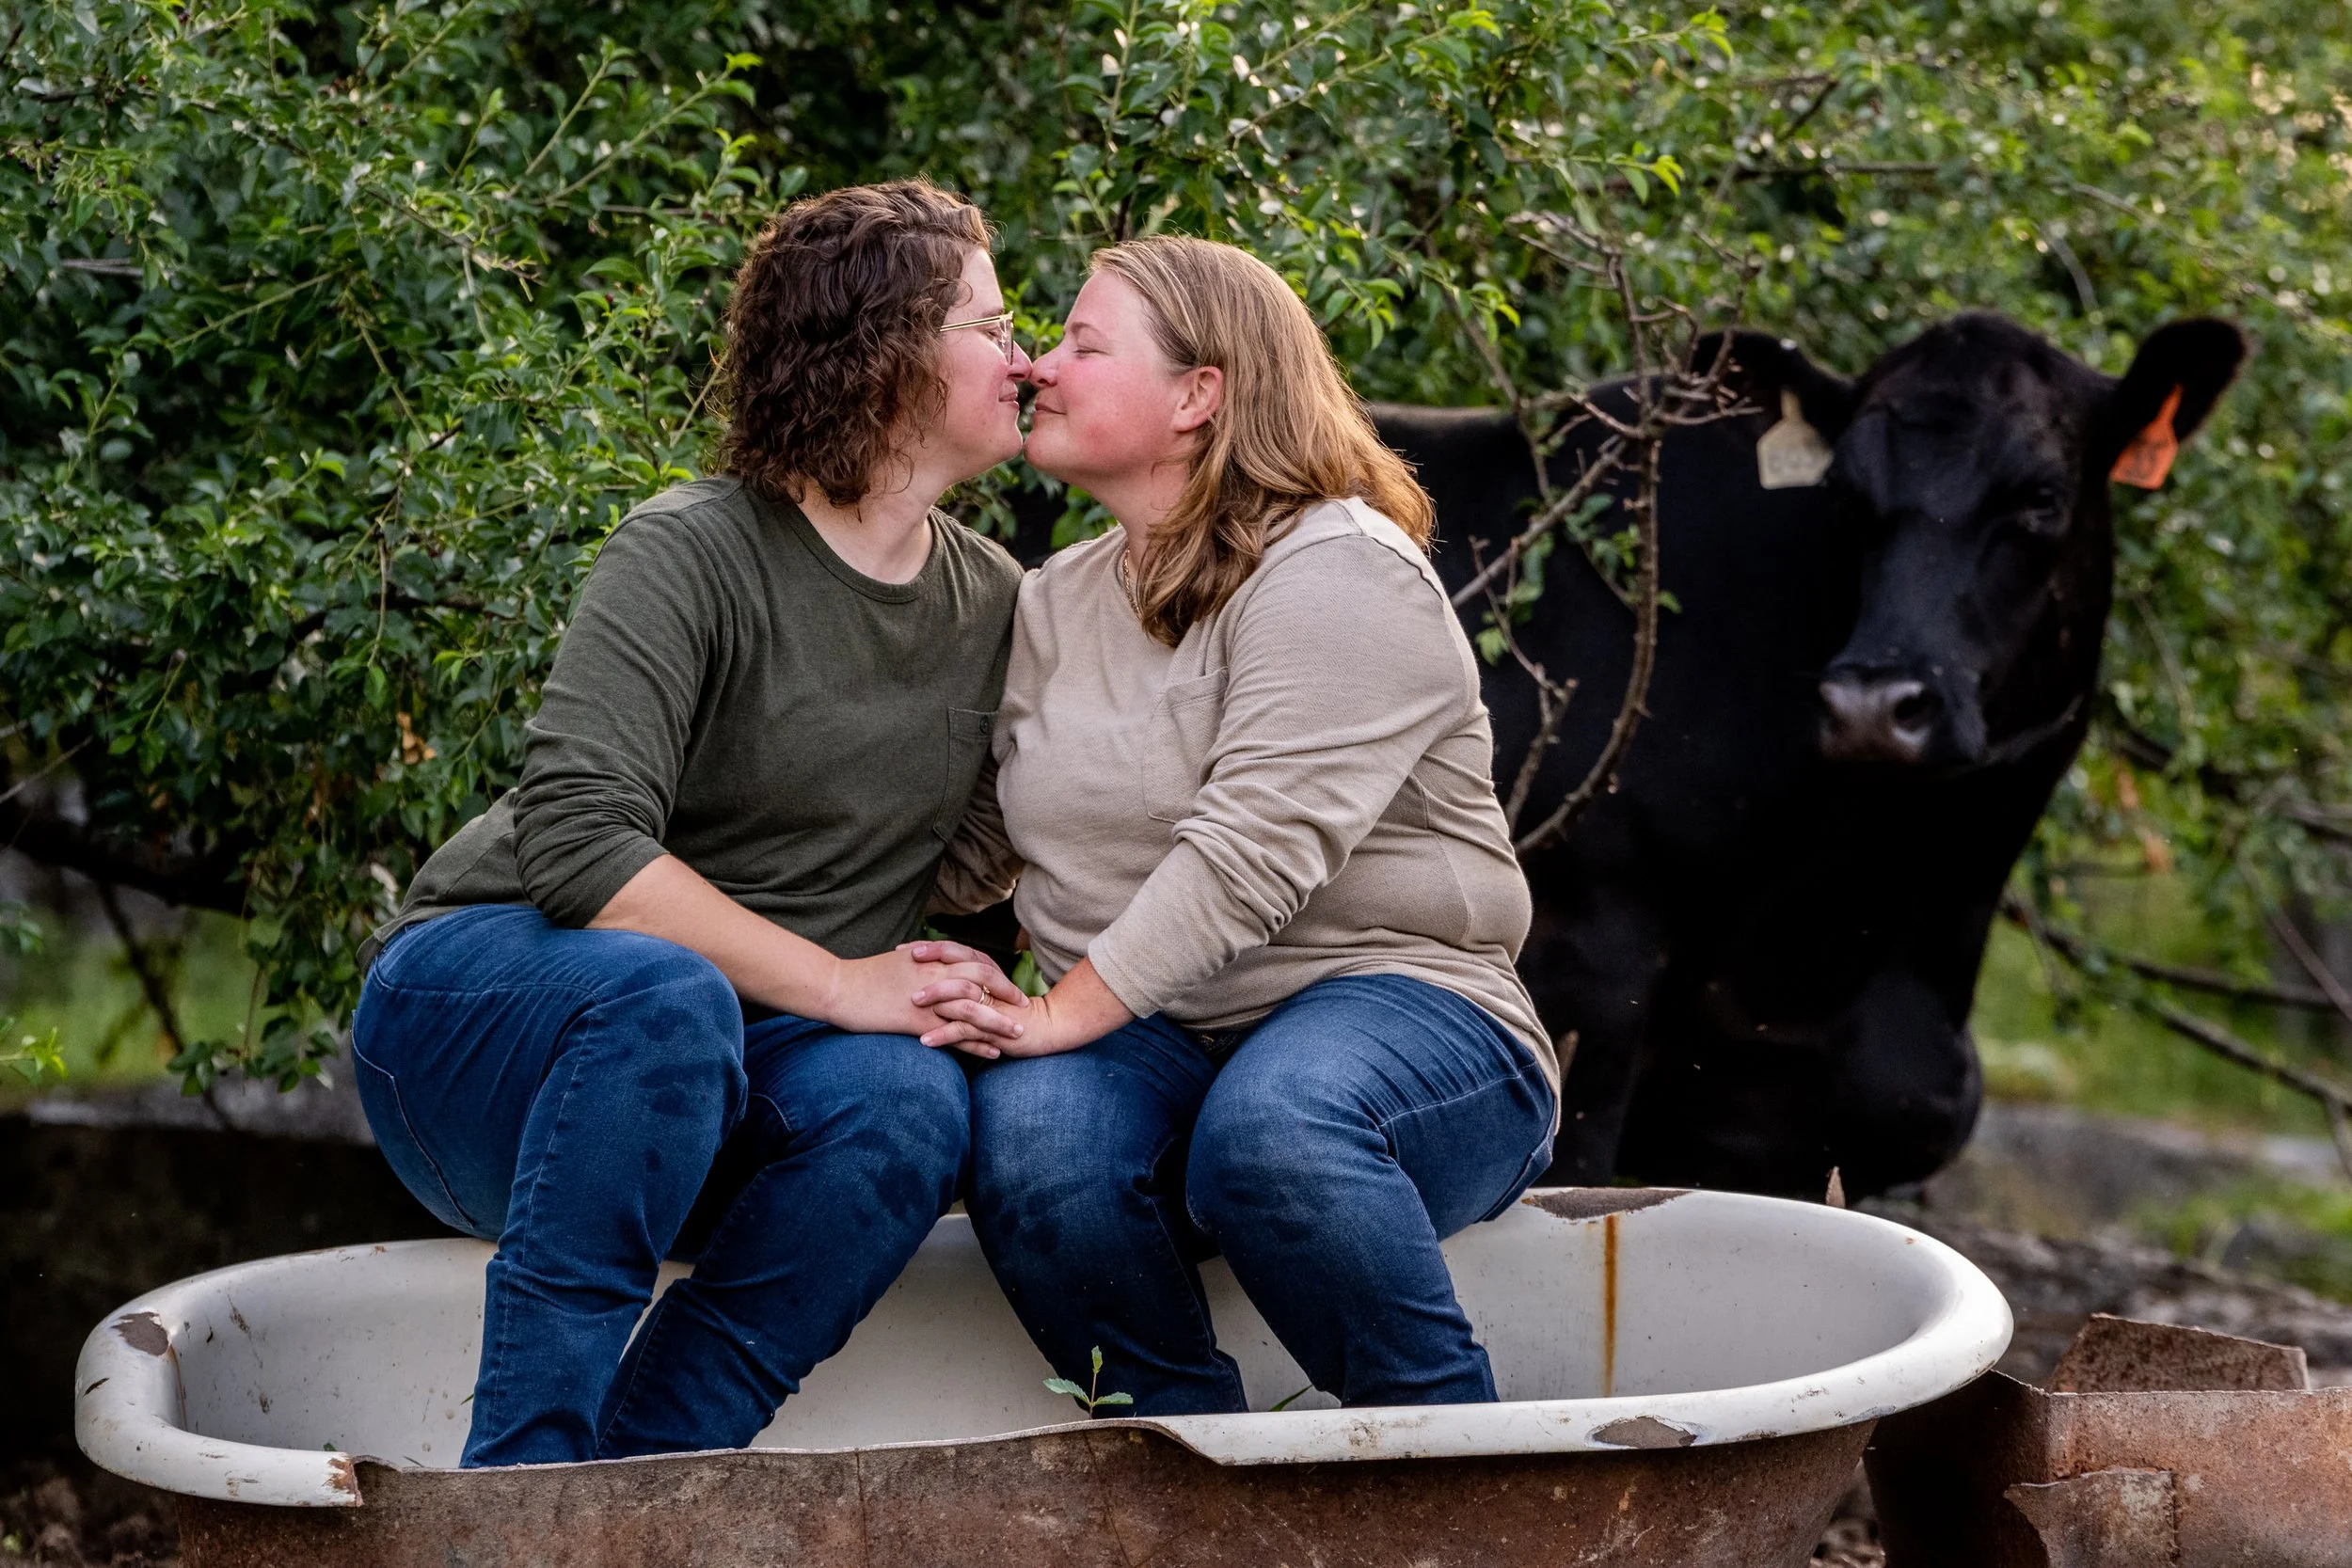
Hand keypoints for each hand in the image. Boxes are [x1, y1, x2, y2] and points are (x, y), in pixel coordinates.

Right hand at [824, 945, 1027, 1047]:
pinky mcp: (917, 1020)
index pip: (973, 961)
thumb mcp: (898, 963)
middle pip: (982, 980)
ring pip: (974, 1008)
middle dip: (1005, 992)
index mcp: (930, 957)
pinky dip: (976, 1044)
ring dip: (998, 1021)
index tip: (1007, 983)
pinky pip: (955, 1034)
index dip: (993, 972)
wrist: (837, 987)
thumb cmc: (863, 977)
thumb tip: (935, 968)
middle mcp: (934, 974)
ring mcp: (927, 998)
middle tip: (1023, 1005)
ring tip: (1017, 1033)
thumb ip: (922, 965)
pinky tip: (991, 1053)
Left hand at [900, 938, 1063, 1059]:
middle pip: (957, 963)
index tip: (902, 950)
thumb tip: (928, 973)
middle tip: (904, 962)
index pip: (954, 950)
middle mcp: (987, 982)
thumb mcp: (983, 988)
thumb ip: (962, 978)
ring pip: (961, 994)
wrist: (1043, 1027)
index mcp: (984, 969)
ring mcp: (990, 1004)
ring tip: (913, 1001)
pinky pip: (966, 1029)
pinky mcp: (993, 1028)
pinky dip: (944, 1034)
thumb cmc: (1007, 1008)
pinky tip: (925, 1040)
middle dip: (930, 962)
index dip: (928, 947)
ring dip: (937, 996)